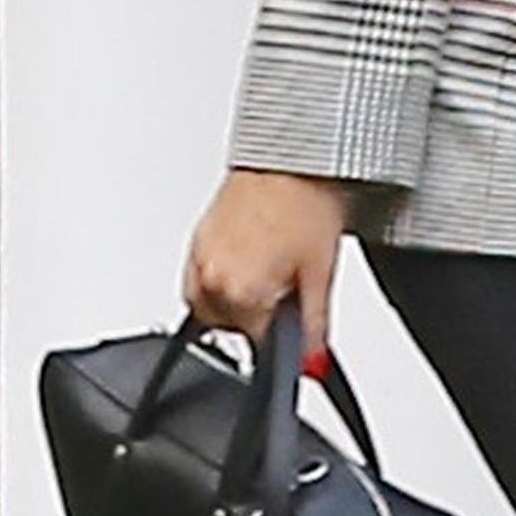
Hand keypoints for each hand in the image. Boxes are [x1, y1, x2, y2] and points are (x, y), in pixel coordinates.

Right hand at [183, 169, 352, 370]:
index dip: (282, 337)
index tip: (294, 321)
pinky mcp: (195, 238)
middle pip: (230, 328)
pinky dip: (221, 277)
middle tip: (286, 285)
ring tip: (270, 266)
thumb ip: (313, 327)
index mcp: (239, 292)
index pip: (257, 344)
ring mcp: (198, 257)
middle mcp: (209, 278)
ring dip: (236, 299)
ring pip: (210, 306)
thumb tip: (312, 361)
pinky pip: (200, 278)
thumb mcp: (320, 274)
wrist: (291, 155)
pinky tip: (250, 255)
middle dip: (258, 317)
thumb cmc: (305, 202)